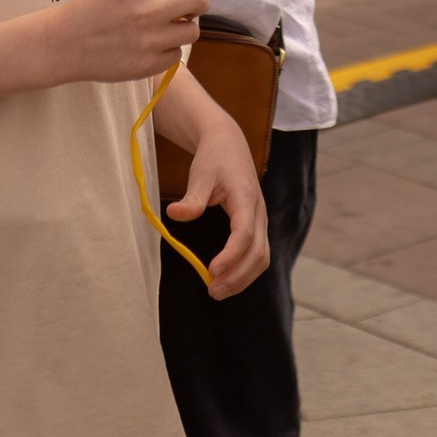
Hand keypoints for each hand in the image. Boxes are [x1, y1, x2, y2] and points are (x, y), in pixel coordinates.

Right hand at [47, 0, 204, 84]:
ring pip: (192, 32)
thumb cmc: (91, 8)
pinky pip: (176, 55)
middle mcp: (149, 12)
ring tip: (165, 29)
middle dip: (197, 5)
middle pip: (199, 2)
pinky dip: (168, 50)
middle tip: (185, 11)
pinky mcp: (148, 65)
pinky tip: (150, 46)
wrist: (63, 43)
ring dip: (183, 29)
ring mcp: (150, 41)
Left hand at [165, 110, 270, 299]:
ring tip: (218, 291)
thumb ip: (191, 197)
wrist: (229, 144)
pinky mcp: (257, 226)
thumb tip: (174, 214)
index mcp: (246, 198)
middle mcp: (259, 212)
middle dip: (237, 276)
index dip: (231, 256)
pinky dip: (245, 271)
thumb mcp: (200, 174)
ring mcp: (261, 220)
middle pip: (258, 252)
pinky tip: (226, 280)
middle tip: (212, 291)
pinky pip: (258, 254)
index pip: (245, 234)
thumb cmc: (214, 159)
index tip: (212, 271)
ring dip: (243, 278)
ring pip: (262, 257)